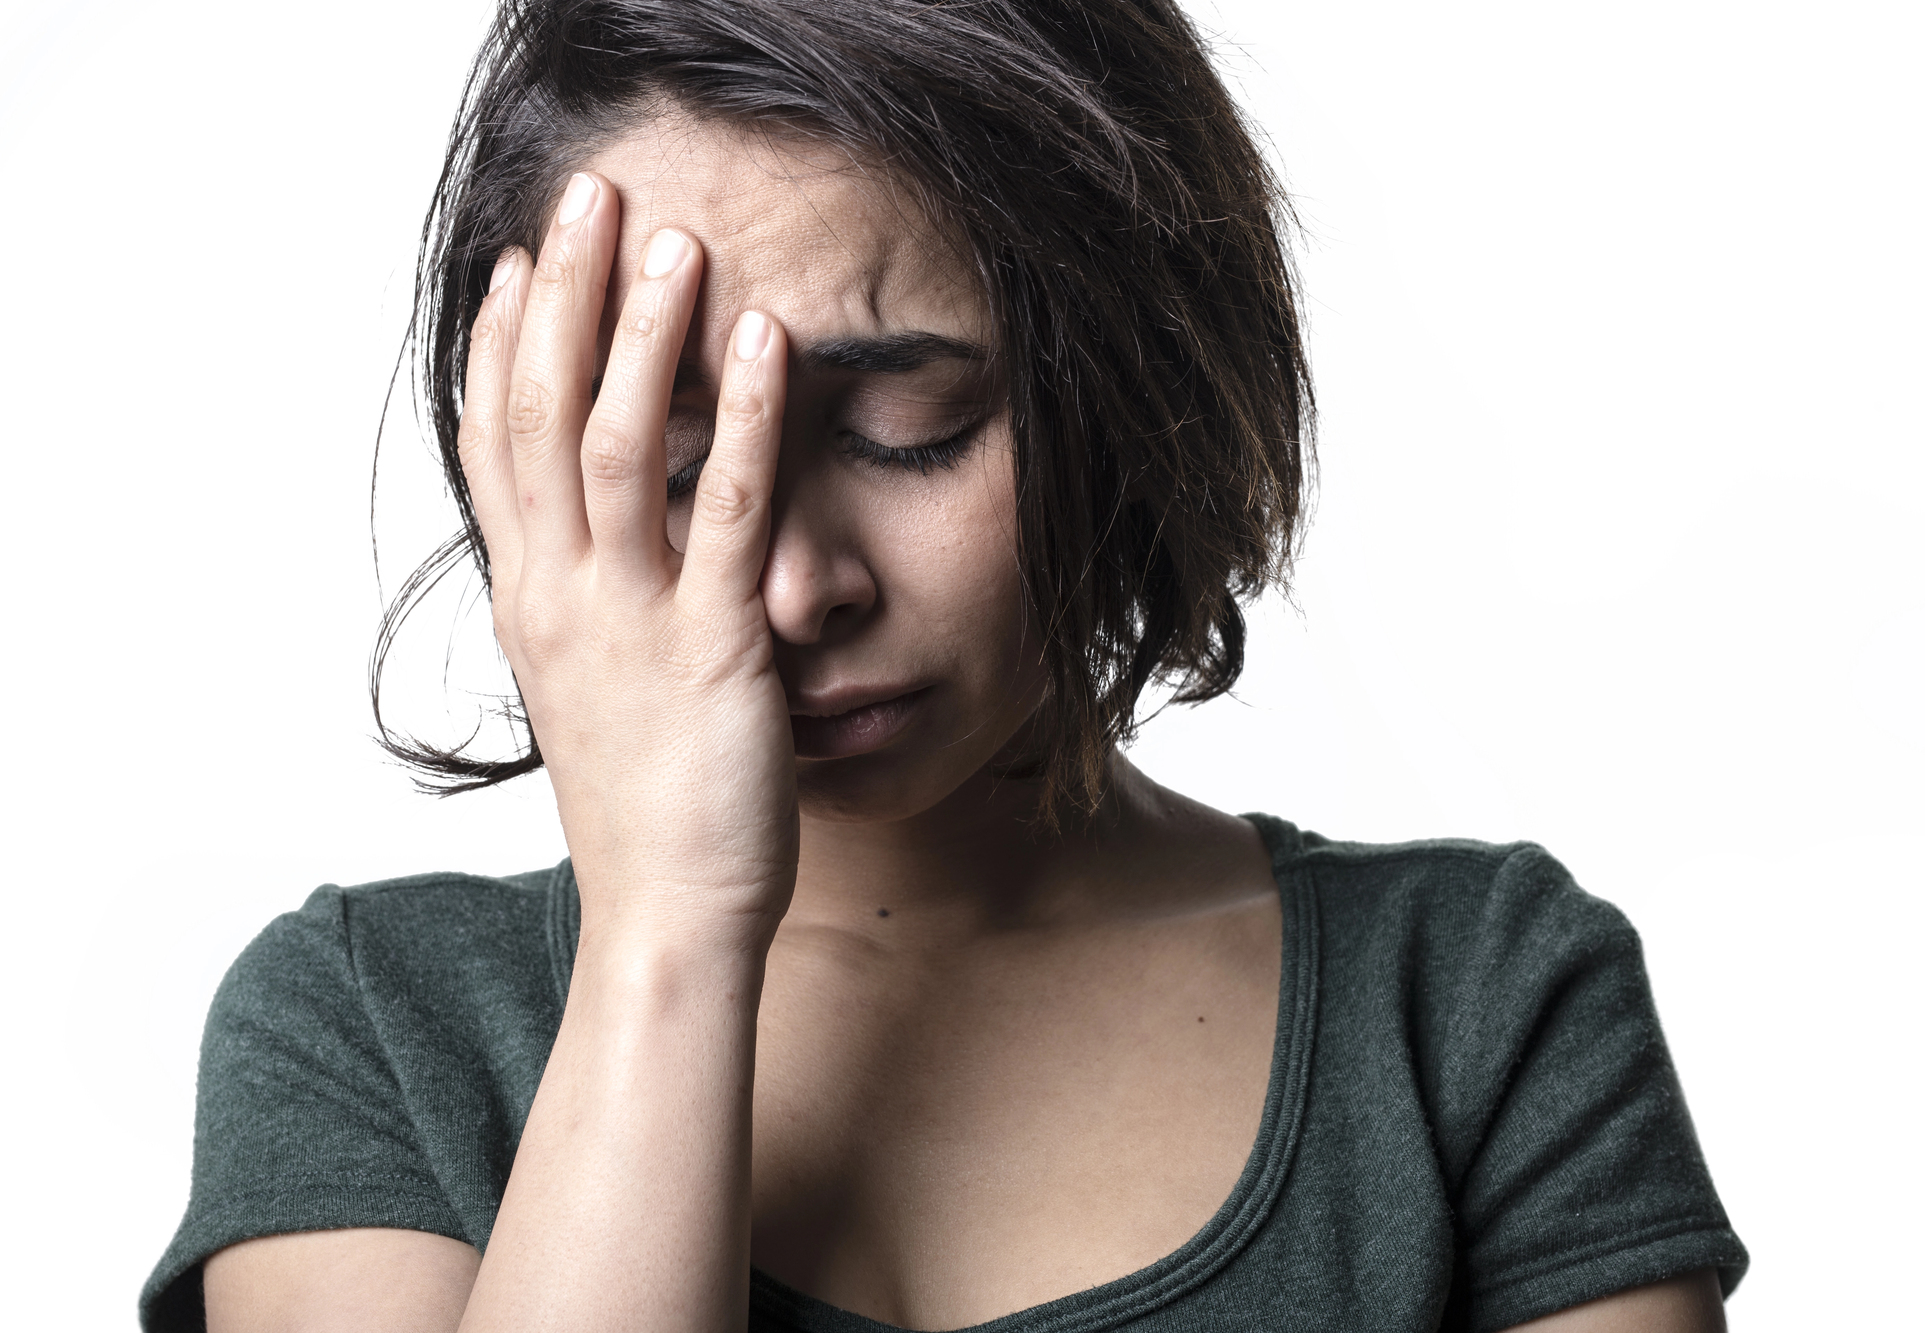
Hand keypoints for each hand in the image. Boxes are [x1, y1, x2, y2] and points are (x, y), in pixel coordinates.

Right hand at [457, 170, 798, 950]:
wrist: (666, 921)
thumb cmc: (644, 811)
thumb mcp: (591, 692)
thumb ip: (585, 610)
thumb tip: (589, 556)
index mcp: (532, 603)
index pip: (496, 448)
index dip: (503, 346)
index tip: (518, 264)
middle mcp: (562, 596)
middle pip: (540, 416)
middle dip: (565, 298)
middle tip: (587, 199)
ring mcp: (630, 618)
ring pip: (616, 446)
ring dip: (644, 335)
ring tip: (670, 241)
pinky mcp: (713, 646)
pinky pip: (724, 511)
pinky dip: (740, 419)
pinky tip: (764, 344)